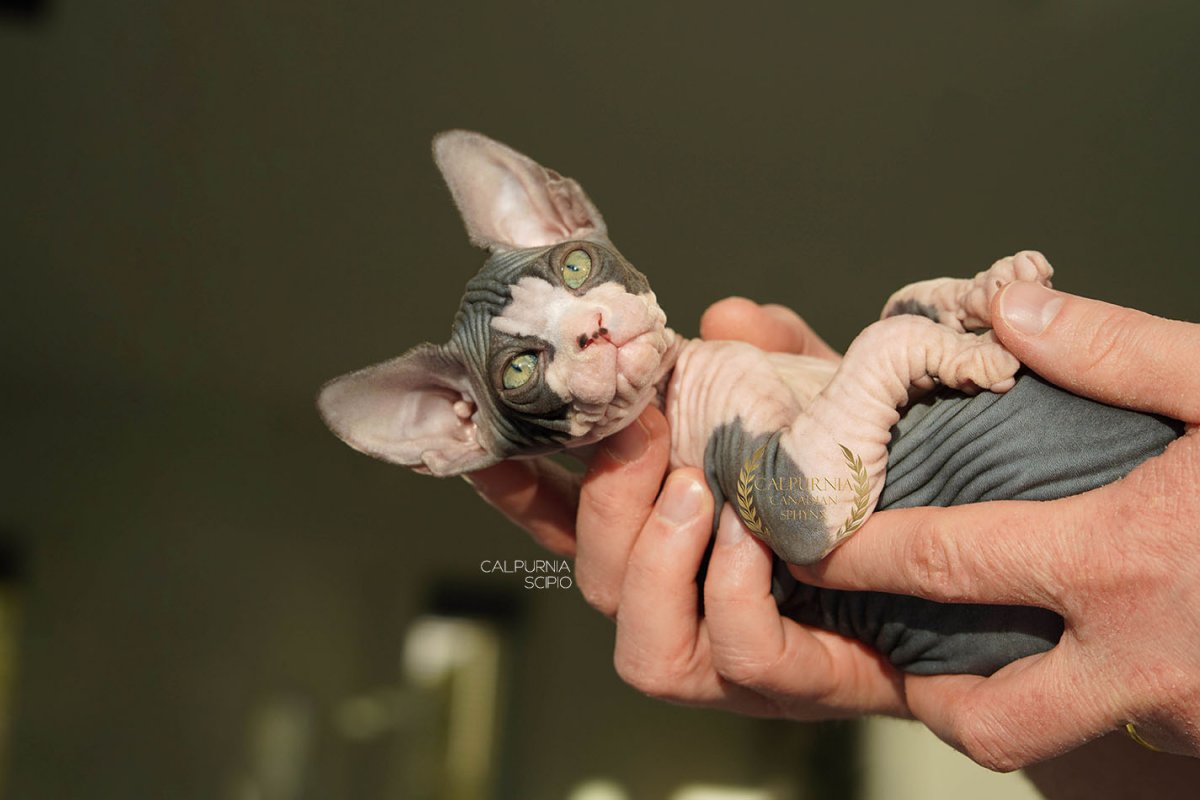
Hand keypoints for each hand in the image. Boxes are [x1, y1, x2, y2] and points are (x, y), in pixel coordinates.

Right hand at [470, 298, 909, 717]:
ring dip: (654, 561)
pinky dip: (732, 593)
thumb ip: (777, 362)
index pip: (570, 523)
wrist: (975, 585)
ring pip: (643, 645)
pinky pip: (737, 657)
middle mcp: (686, 609)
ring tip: (694, 493)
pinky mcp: (794, 688)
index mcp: (673, 546)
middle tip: (639, 428)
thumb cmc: (881, 498)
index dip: (519, 488)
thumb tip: (728, 315)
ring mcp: (732, 661)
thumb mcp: (825, 411)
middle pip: (596, 579)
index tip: (486, 435)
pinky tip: (756, 540)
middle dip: (606, 499)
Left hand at [793, 282, 1199, 768]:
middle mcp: (1144, 660)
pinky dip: (1096, 697)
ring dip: (1012, 704)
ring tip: (991, 648)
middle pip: (987, 719)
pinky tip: (1101, 640)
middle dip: (924, 695)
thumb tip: (1007, 310)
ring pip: (1061, 738)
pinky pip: (1133, 732)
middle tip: (898, 647)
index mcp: (1124, 560)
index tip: (803, 544)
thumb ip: (1117, 350)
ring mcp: (1191, 712)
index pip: (945, 561)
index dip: (857, 552)